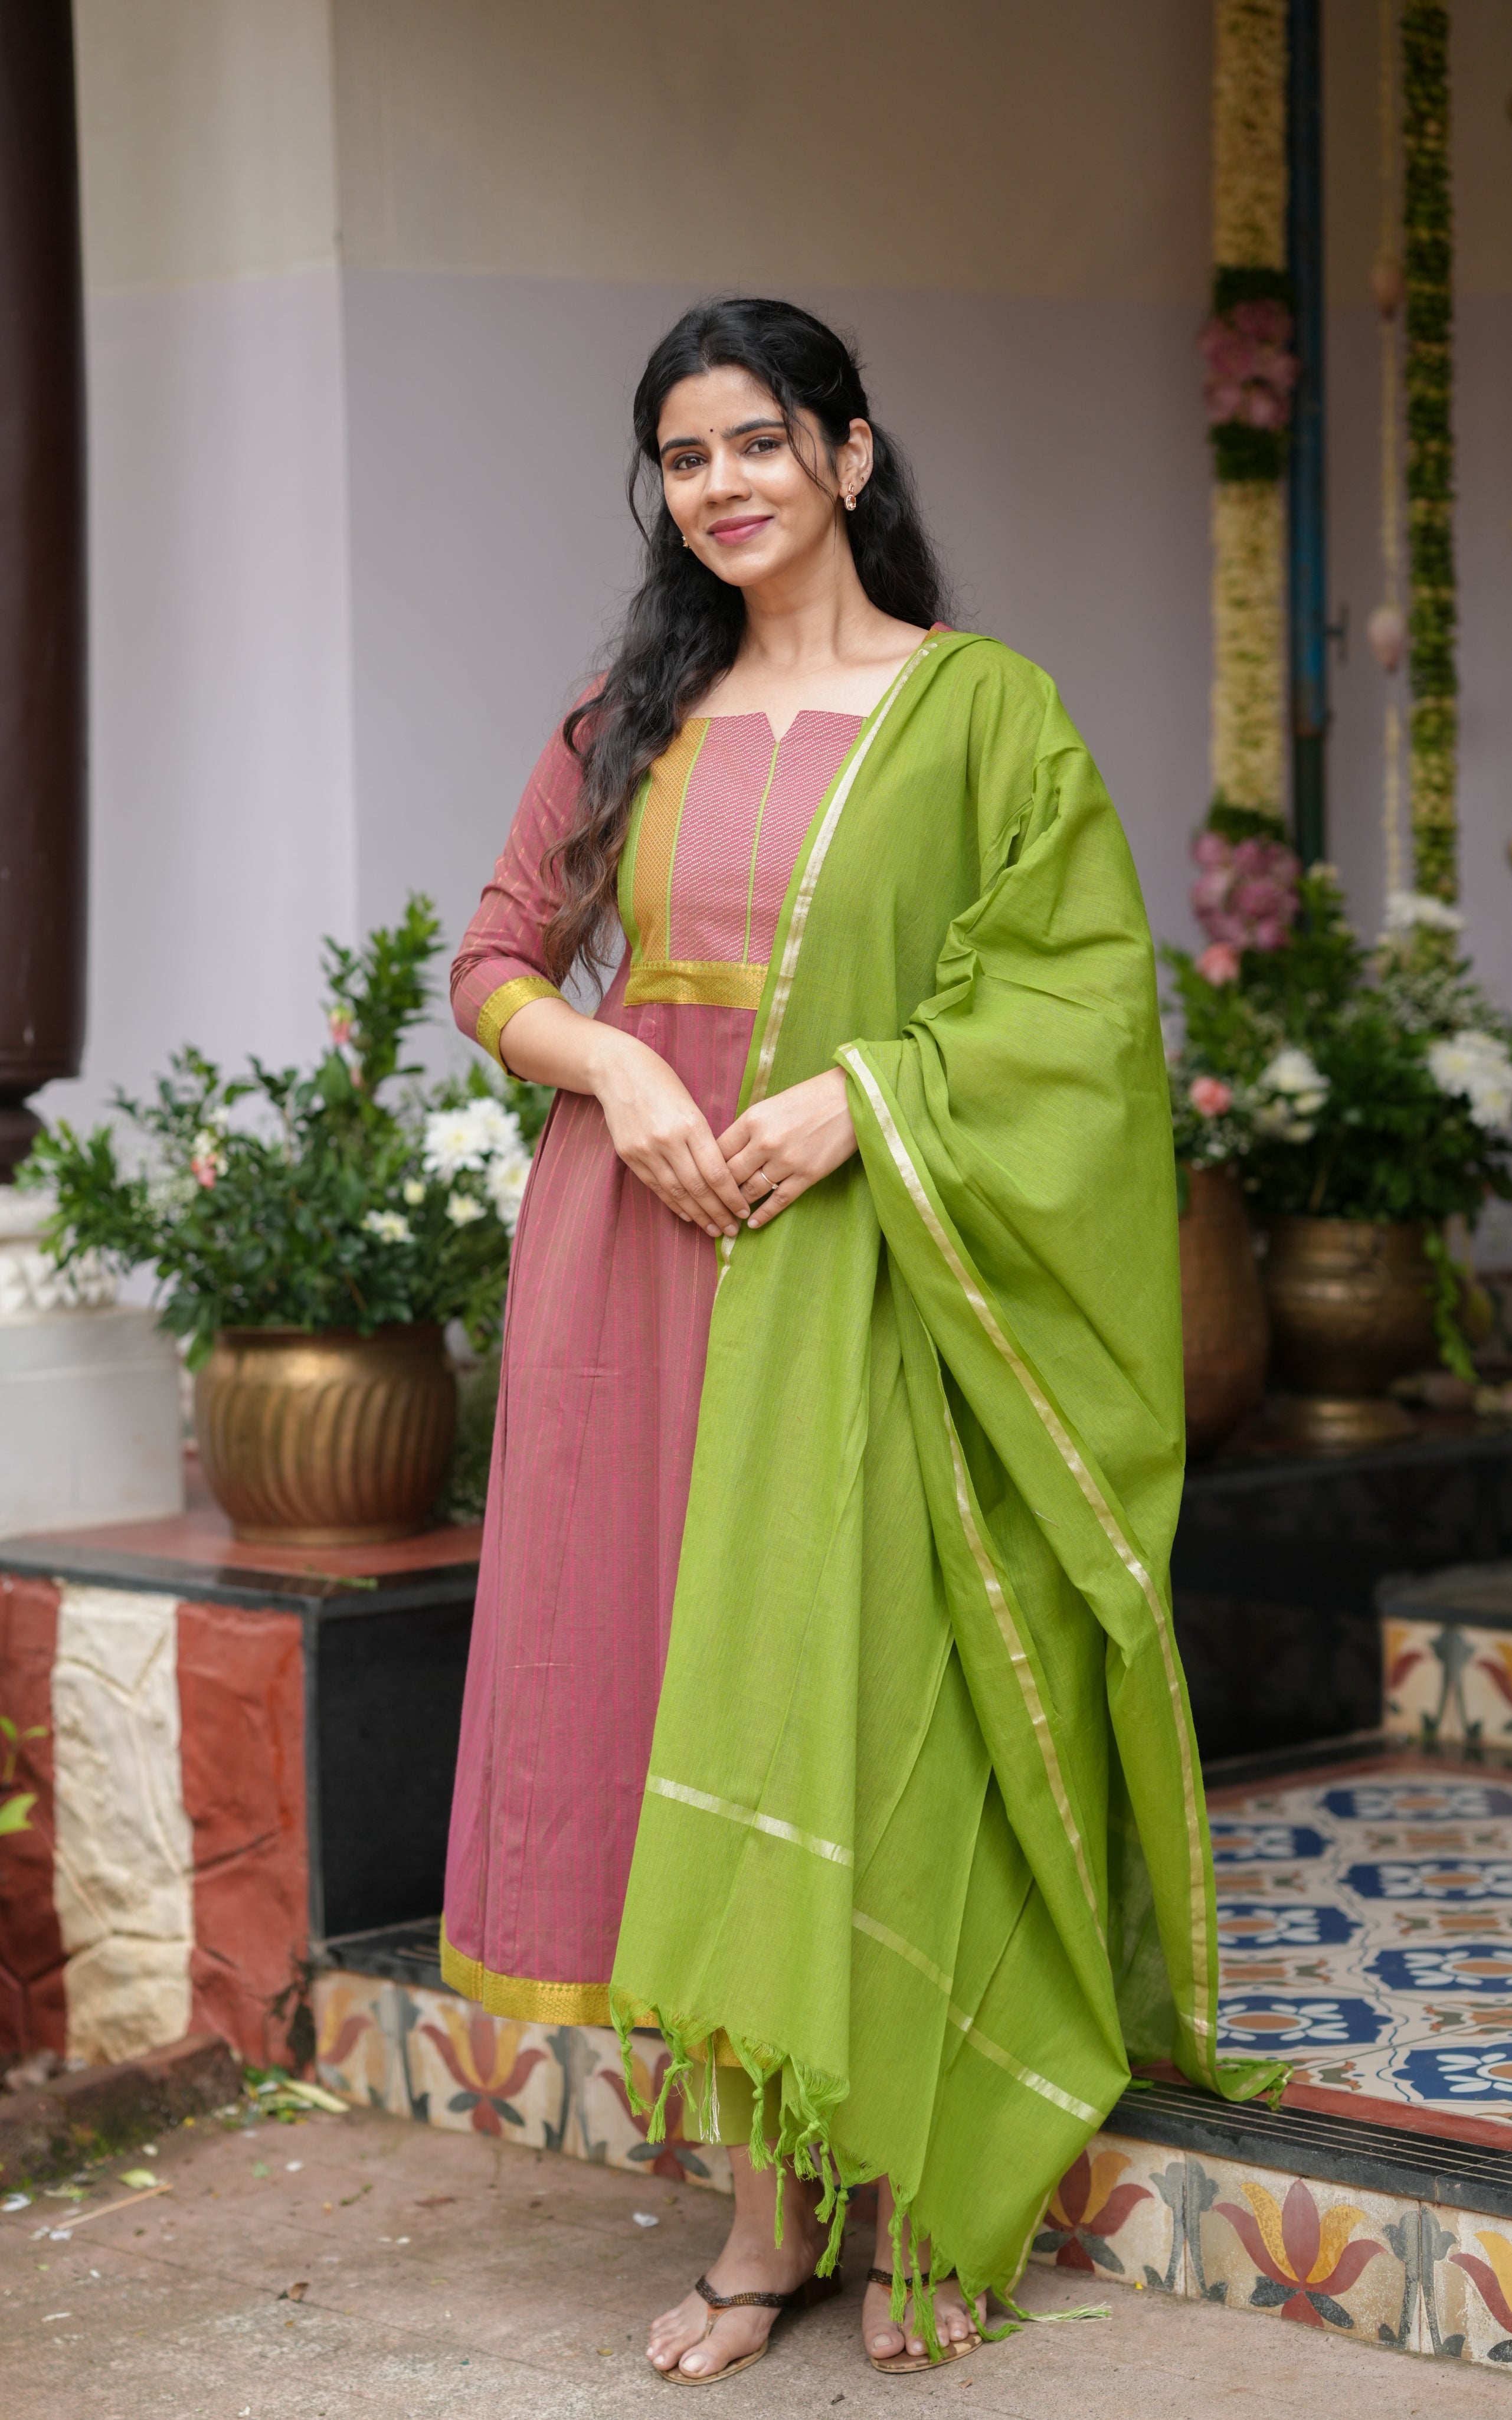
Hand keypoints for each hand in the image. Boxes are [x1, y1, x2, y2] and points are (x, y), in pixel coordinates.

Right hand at [590, 1028, 750, 1236]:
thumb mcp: (692, 1104)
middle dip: (718, 1212)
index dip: (731, 1197)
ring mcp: (646, 1150)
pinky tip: (687, 1215)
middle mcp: (668, 1140)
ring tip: (714, 1229)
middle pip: (698, 1188)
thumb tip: (724, 1174)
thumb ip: (705, 1138)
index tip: (743, 1210)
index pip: (716, 1172)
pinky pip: (656, 1187)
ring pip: (676, 1192)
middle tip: (733, 1230)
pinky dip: (673, 1204)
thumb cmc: (663, 1083)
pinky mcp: (629, 1156)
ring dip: (698, 1215)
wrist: (618, 1070)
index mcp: (691, 1124)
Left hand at [717, 1067, 857, 1229]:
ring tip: (730, 1214)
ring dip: (738, 1204)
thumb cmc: (810, 1098)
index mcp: (752, 1119)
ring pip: (750, 1191)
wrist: (851, 1099)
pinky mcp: (807, 1175)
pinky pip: (778, 1201)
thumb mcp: (771, 1104)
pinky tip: (752, 1223)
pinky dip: (763, 1215)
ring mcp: (785, 1161)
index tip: (705, 1178)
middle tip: (712, 1204)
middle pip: (730, 1174)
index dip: (709, 1167)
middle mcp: (764, 1142)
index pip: (718, 1150)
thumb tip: (730, 1152)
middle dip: (719, 1191)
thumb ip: (750, 1127)